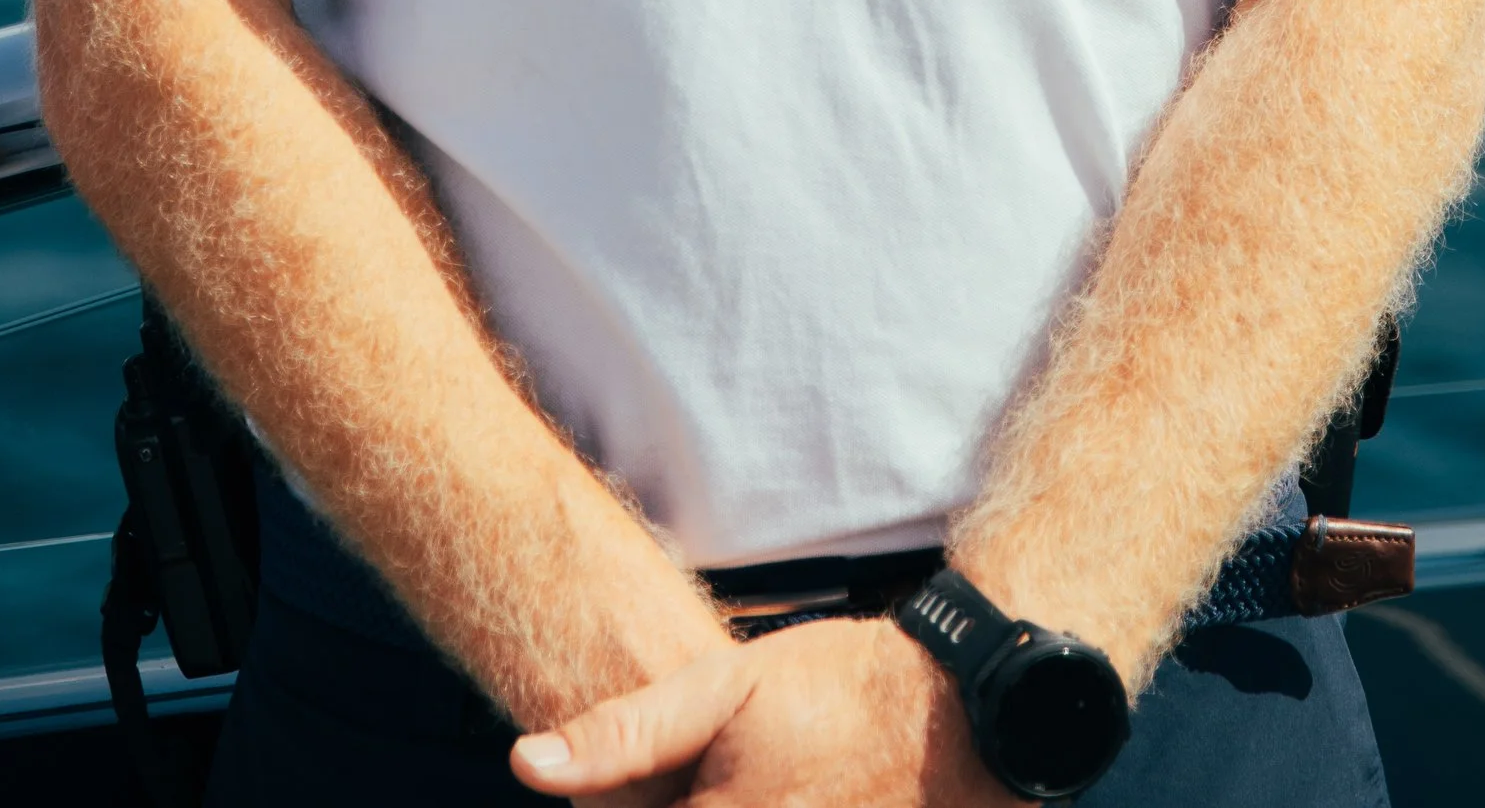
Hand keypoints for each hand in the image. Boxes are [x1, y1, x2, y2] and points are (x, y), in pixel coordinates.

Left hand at [512, 613, 987, 807]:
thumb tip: (526, 766)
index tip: (633, 784)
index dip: (610, 807)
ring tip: (750, 772)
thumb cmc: (836, 690)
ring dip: (705, 802)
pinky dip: (750, 807)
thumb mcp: (726, 687)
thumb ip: (624, 737)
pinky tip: (775, 786)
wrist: (958, 715)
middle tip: (711, 769)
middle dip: (665, 803)